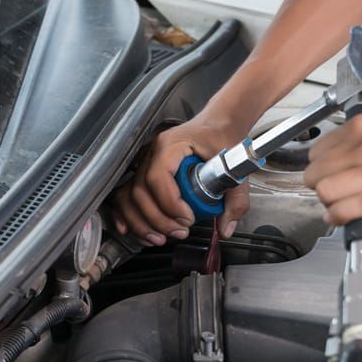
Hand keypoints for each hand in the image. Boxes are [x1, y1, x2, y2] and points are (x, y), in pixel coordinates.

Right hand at [111, 118, 249, 244]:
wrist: (216, 123)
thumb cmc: (220, 137)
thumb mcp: (233, 167)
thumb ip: (235, 200)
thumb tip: (226, 228)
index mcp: (170, 146)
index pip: (158, 179)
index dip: (169, 205)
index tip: (188, 219)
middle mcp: (151, 153)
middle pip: (140, 192)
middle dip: (158, 220)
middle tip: (180, 232)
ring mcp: (144, 163)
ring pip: (129, 197)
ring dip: (142, 223)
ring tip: (162, 238)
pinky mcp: (143, 173)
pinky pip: (126, 196)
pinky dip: (126, 216)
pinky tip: (131, 231)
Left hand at [304, 101, 361, 224]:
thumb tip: (338, 157)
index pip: (317, 152)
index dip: (318, 167)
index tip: (322, 174)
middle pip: (317, 174)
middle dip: (317, 186)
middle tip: (326, 192)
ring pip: (328, 192)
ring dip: (326, 202)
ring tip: (334, 205)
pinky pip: (351, 209)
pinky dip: (338, 216)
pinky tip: (338, 217)